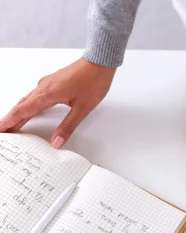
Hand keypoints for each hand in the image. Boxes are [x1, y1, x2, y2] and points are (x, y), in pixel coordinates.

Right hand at [0, 58, 115, 147]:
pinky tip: (29, 109)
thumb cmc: (93, 82)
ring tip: (13, 123)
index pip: (23, 111)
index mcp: (48, 94)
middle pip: (22, 106)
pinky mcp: (52, 81)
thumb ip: (68, 126)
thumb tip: (57, 142)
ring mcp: (47, 83)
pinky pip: (35, 95)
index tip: (1, 129)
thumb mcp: (82, 109)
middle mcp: (43, 87)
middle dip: (11, 119)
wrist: (99, 62)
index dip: (10, 122)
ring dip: (19, 112)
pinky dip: (28, 104)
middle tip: (4, 131)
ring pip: (27, 100)